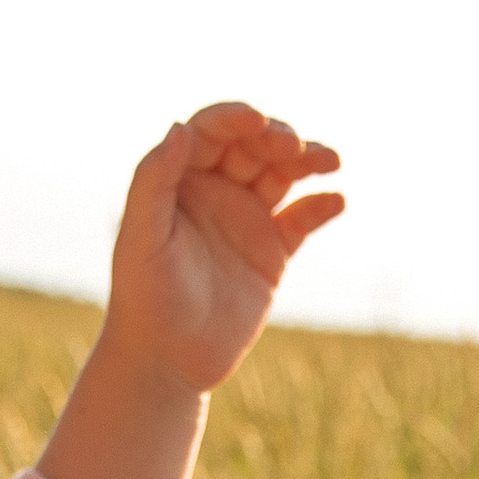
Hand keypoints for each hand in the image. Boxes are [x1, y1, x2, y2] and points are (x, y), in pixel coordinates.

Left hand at [99, 103, 343, 398]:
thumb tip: (180, 126)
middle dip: (278, 138)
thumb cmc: (144, 297)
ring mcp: (245, 219)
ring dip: (308, 162)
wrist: (167, 361)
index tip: (258, 120)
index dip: (235, 118)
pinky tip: (336, 201)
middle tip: (294, 147)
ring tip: (331, 161)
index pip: (211, 132)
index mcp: (179, 180)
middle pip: (254, 146)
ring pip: (284, 176)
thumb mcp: (142, 236)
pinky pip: (302, 220)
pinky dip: (321, 207)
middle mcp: (214, 191)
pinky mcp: (271, 252)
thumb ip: (154, 179)